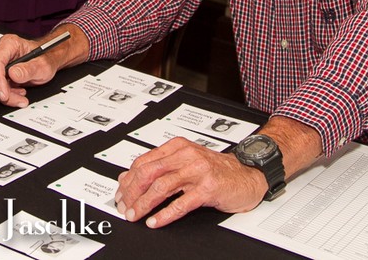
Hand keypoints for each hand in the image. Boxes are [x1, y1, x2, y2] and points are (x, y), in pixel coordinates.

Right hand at [0, 33, 58, 107]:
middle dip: (2, 91)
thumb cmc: (44, 58)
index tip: (5, 95)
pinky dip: (1, 94)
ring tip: (20, 94)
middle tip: (19, 99)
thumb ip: (29, 70)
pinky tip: (14, 92)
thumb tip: (13, 74)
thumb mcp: (42, 66)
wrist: (45, 61)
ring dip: (3, 94)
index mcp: (9, 43)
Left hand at [115, 137, 267, 227]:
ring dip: (144, 204)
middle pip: (149, 173)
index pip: (143, 162)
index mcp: (177, 147)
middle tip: (124, 207)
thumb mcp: (186, 162)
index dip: (128, 180)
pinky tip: (155, 221)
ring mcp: (198, 171)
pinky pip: (181, 203)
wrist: (247, 174)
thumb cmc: (216, 170)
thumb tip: (128, 178)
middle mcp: (186, 156)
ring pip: (161, 187)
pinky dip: (165, 214)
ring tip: (135, 215)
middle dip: (132, 192)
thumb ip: (160, 167)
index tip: (120, 194)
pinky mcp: (208, 188)